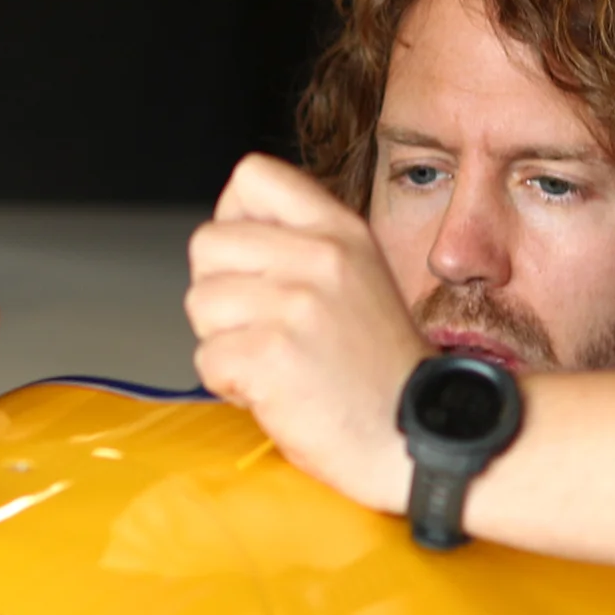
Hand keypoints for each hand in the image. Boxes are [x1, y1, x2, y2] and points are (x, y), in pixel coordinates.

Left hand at [185, 154, 424, 511]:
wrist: (415, 438)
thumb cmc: (379, 370)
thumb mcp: (358, 277)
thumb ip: (301, 246)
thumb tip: (230, 233)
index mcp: (340, 231)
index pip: (253, 176)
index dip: (234, 218)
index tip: (253, 263)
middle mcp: (319, 258)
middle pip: (207, 242)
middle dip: (220, 291)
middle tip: (262, 326)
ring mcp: (294, 306)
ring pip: (199, 302)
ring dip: (223, 341)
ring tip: (274, 361)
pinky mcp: (270, 356)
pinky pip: (206, 357)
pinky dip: (229, 384)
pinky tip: (272, 392)